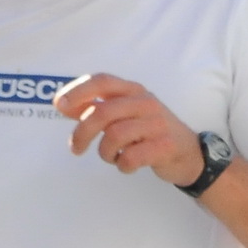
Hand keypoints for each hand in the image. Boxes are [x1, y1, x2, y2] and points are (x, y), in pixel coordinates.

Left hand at [54, 73, 204, 185]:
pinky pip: (130, 157)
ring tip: (112, 156)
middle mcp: (145, 102)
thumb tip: (64, 104)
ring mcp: (157, 123)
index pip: (102, 81)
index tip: (59, 105)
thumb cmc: (149, 133)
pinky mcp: (164, 146)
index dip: (78, 91)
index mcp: (133, 91)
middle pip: (102, 113)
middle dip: (82, 133)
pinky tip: (127, 164)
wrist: (189, 153)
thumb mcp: (125, 114)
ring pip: (114, 136)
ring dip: (105, 153)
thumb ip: (97, 108)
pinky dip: (122, 165)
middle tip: (75, 149)